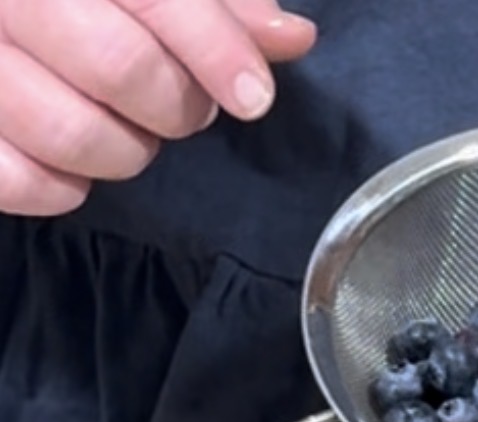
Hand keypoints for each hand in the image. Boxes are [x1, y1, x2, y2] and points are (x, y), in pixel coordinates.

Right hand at [0, 0, 316, 217]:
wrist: (5, 19)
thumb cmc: (81, 4)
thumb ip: (211, 1)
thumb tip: (290, 36)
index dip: (216, 48)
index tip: (253, 96)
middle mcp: (7, 1)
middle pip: (119, 66)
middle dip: (175, 106)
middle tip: (182, 108)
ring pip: (73, 133)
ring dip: (125, 150)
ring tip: (125, 130)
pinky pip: (23, 182)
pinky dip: (64, 188)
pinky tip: (73, 164)